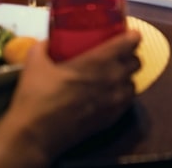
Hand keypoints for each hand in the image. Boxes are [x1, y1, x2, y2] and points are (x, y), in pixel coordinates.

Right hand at [0, 29, 141, 166]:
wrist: (35, 136)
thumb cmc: (36, 96)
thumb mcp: (34, 62)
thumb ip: (44, 46)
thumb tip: (49, 41)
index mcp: (98, 61)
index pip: (131, 42)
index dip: (130, 36)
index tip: (124, 35)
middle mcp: (113, 79)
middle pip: (136, 62)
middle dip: (128, 56)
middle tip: (113, 55)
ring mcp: (115, 101)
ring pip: (133, 83)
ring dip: (125, 77)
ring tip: (110, 76)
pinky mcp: (112, 119)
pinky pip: (127, 101)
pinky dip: (121, 95)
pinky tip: (106, 94)